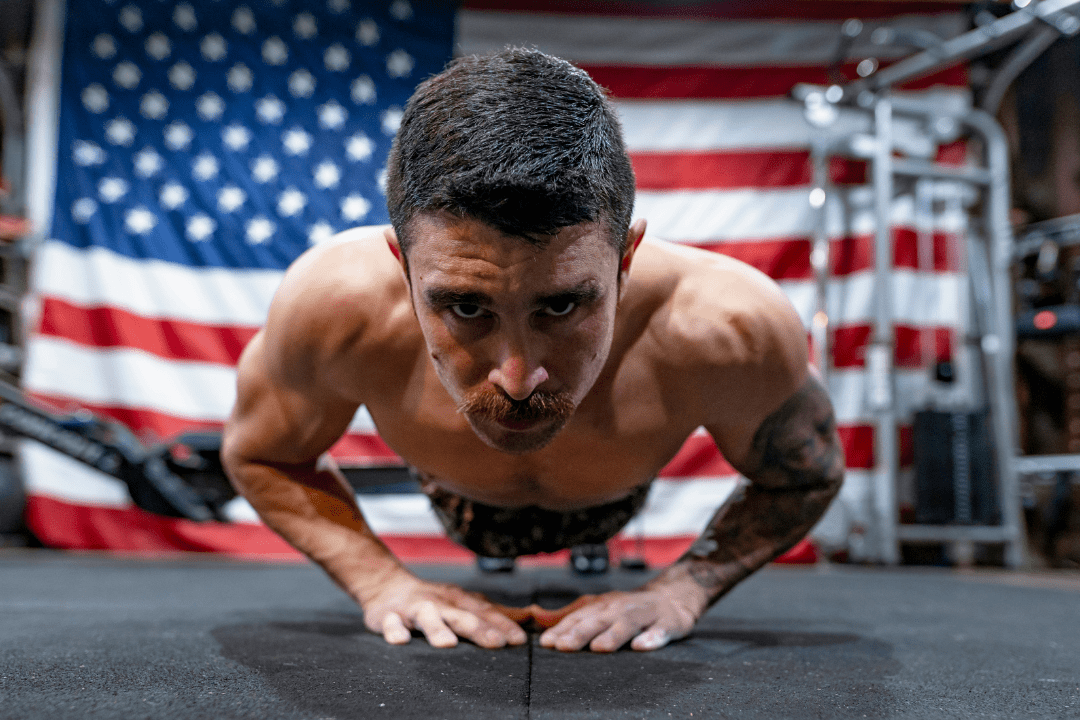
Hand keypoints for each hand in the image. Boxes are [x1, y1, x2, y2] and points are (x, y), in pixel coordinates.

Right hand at [361, 569, 527, 648]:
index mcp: (460, 600)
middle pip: (461, 615)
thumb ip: (495, 613)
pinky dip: (393, 630)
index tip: (520, 641)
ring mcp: (414, 608)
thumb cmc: (435, 600)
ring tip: (448, 645)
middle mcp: (440, 602)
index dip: (504, 625)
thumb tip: (532, 617)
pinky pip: (390, 623)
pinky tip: (399, 640)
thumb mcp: (465, 603)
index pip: (485, 612)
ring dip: (437, 629)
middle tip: (497, 644)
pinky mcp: (388, 616)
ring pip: (426, 618)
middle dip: (479, 629)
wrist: (387, 585)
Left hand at [537, 585, 704, 652]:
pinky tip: (641, 646)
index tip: (547, 643)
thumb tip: (541, 622)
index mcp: (603, 606)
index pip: (579, 617)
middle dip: (580, 632)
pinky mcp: (667, 623)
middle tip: (564, 646)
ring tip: (599, 648)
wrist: (671, 597)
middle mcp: (621, 607)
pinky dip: (651, 638)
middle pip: (599, 620)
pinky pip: (659, 631)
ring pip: (627, 624)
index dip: (562, 629)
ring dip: (612, 635)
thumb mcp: (601, 608)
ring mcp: (645, 614)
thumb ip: (574, 616)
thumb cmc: (629, 608)